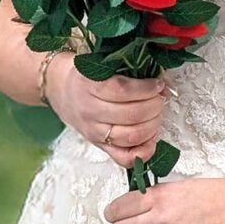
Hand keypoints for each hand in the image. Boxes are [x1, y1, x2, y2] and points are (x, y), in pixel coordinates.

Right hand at [47, 54, 171, 168]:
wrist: (62, 90)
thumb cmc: (86, 76)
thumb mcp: (102, 65)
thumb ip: (129, 72)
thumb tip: (162, 86)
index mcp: (89, 85)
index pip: (123, 90)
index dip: (146, 88)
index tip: (157, 84)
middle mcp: (90, 111)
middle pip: (131, 114)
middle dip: (154, 106)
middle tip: (160, 98)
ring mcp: (94, 132)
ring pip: (130, 136)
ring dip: (153, 126)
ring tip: (157, 115)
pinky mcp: (99, 146)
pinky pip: (124, 158)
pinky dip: (144, 151)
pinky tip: (151, 138)